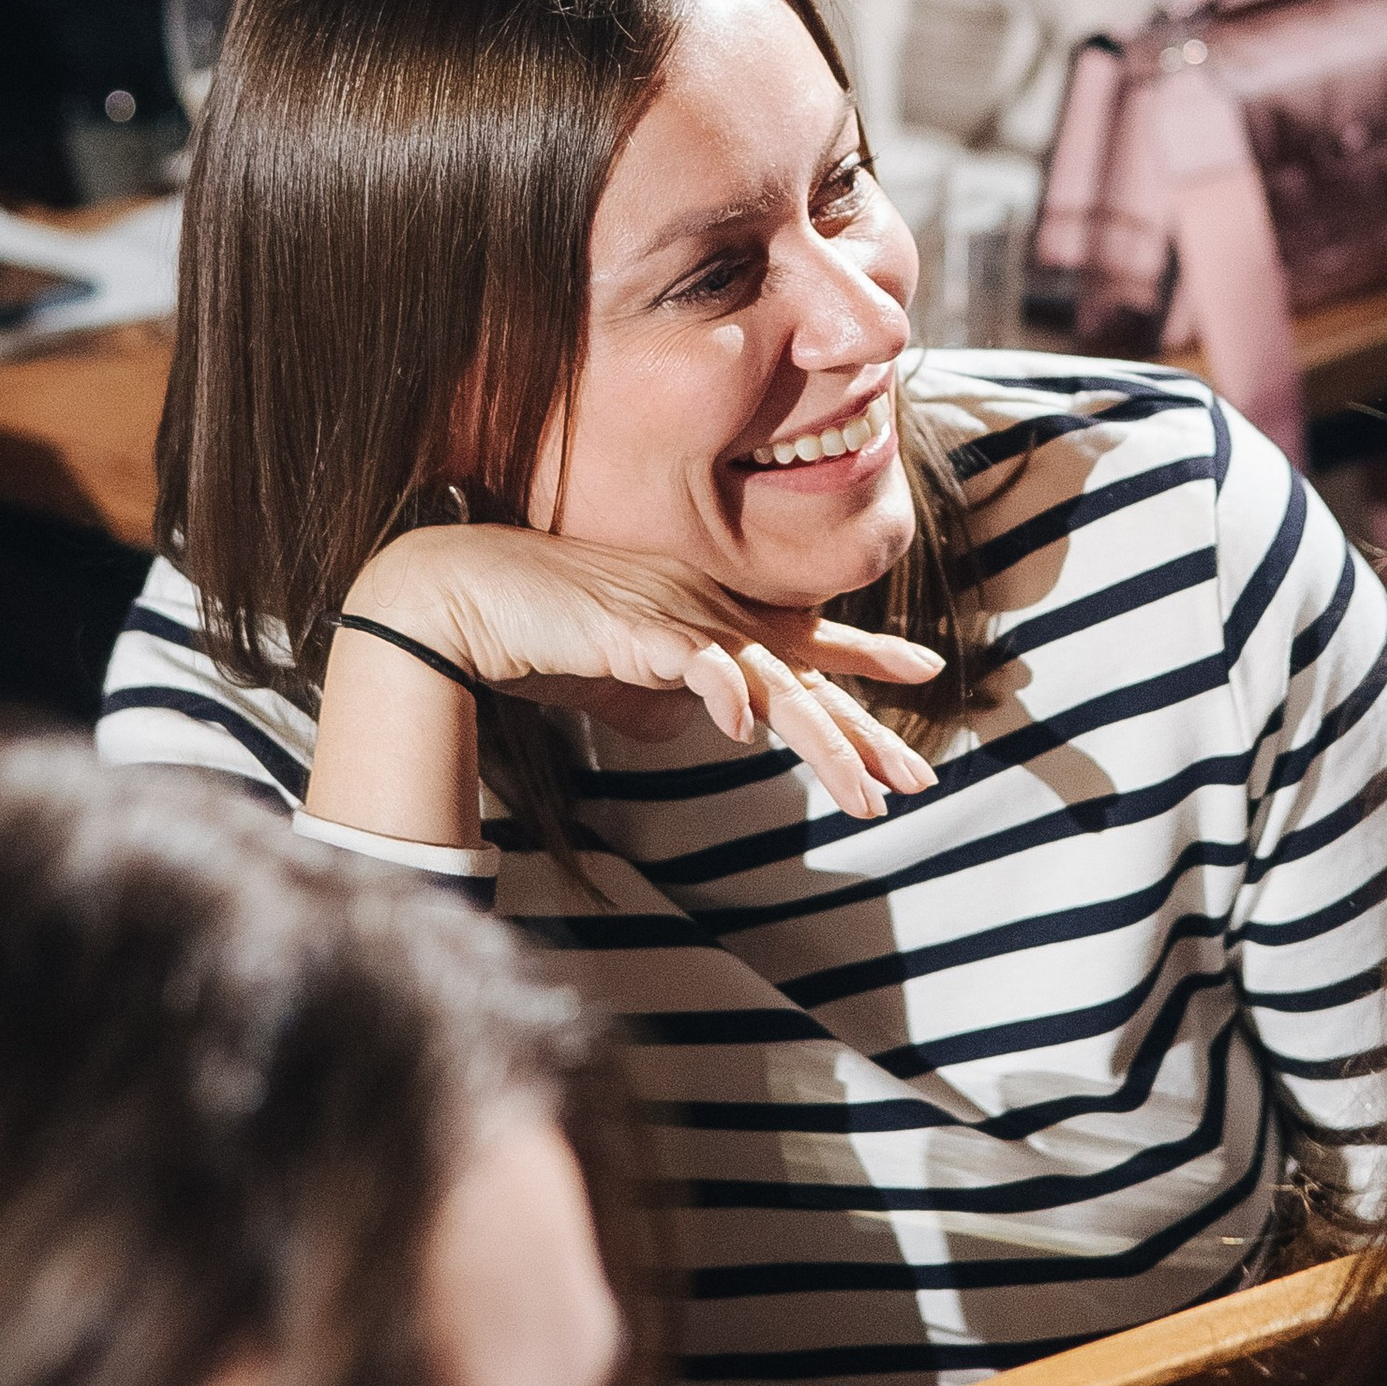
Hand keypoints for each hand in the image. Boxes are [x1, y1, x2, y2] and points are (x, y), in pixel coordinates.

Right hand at [351, 526, 941, 821]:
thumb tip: (701, 725)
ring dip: (820, 739)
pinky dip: (721, 686)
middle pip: (802, 676)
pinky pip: (691, 659)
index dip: (864, 654)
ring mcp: (672, 612)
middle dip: (862, 732)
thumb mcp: (621, 679)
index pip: (800, 641)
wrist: (460, 593)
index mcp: (706, 616)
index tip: (926, 670)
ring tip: (862, 792)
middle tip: (915, 781)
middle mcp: (704, 607)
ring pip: (769, 679)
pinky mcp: (631, 624)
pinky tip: (746, 723)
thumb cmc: (538, 633)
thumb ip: (666, 699)